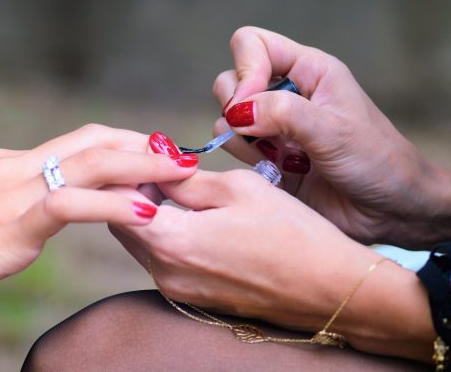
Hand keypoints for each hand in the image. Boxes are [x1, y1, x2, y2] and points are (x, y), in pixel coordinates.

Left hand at [110, 168, 434, 361]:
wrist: (332, 290)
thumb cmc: (293, 234)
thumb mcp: (240, 189)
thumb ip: (187, 180)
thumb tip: (158, 166)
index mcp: (172, 242)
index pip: (118, 201)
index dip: (126, 171)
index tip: (144, 152)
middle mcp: (165, 273)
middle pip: (122, 224)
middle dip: (133, 190)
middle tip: (160, 165)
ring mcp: (178, 290)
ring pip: (141, 242)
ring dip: (149, 212)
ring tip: (178, 186)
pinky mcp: (194, 298)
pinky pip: (162, 260)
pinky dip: (166, 234)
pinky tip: (195, 216)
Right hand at [212, 26, 450, 249]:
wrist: (391, 210)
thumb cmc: (377, 162)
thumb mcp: (333, 131)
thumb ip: (283, 113)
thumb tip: (237, 111)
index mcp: (308, 70)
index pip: (252, 44)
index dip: (244, 70)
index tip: (252, 105)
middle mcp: (287, 93)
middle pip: (230, 79)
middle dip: (235, 108)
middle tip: (260, 135)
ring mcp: (275, 127)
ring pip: (227, 117)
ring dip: (240, 139)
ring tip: (277, 158)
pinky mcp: (268, 159)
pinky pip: (235, 150)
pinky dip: (244, 161)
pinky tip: (275, 173)